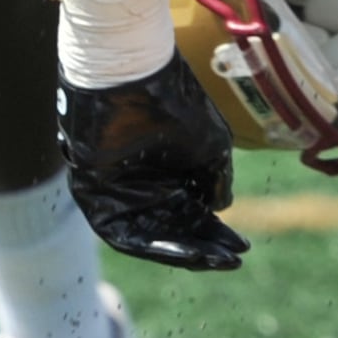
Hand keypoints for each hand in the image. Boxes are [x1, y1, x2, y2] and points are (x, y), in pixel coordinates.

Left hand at [61, 55, 245, 271]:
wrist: (131, 75)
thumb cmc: (175, 103)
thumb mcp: (211, 148)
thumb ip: (216, 182)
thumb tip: (219, 211)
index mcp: (171, 173)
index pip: (194, 216)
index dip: (217, 235)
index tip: (242, 249)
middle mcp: (146, 185)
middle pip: (174, 231)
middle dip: (202, 249)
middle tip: (228, 262)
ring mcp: (120, 192)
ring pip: (149, 236)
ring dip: (178, 253)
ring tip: (207, 260)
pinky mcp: (95, 195)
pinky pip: (118, 232)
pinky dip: (146, 245)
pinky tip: (178, 252)